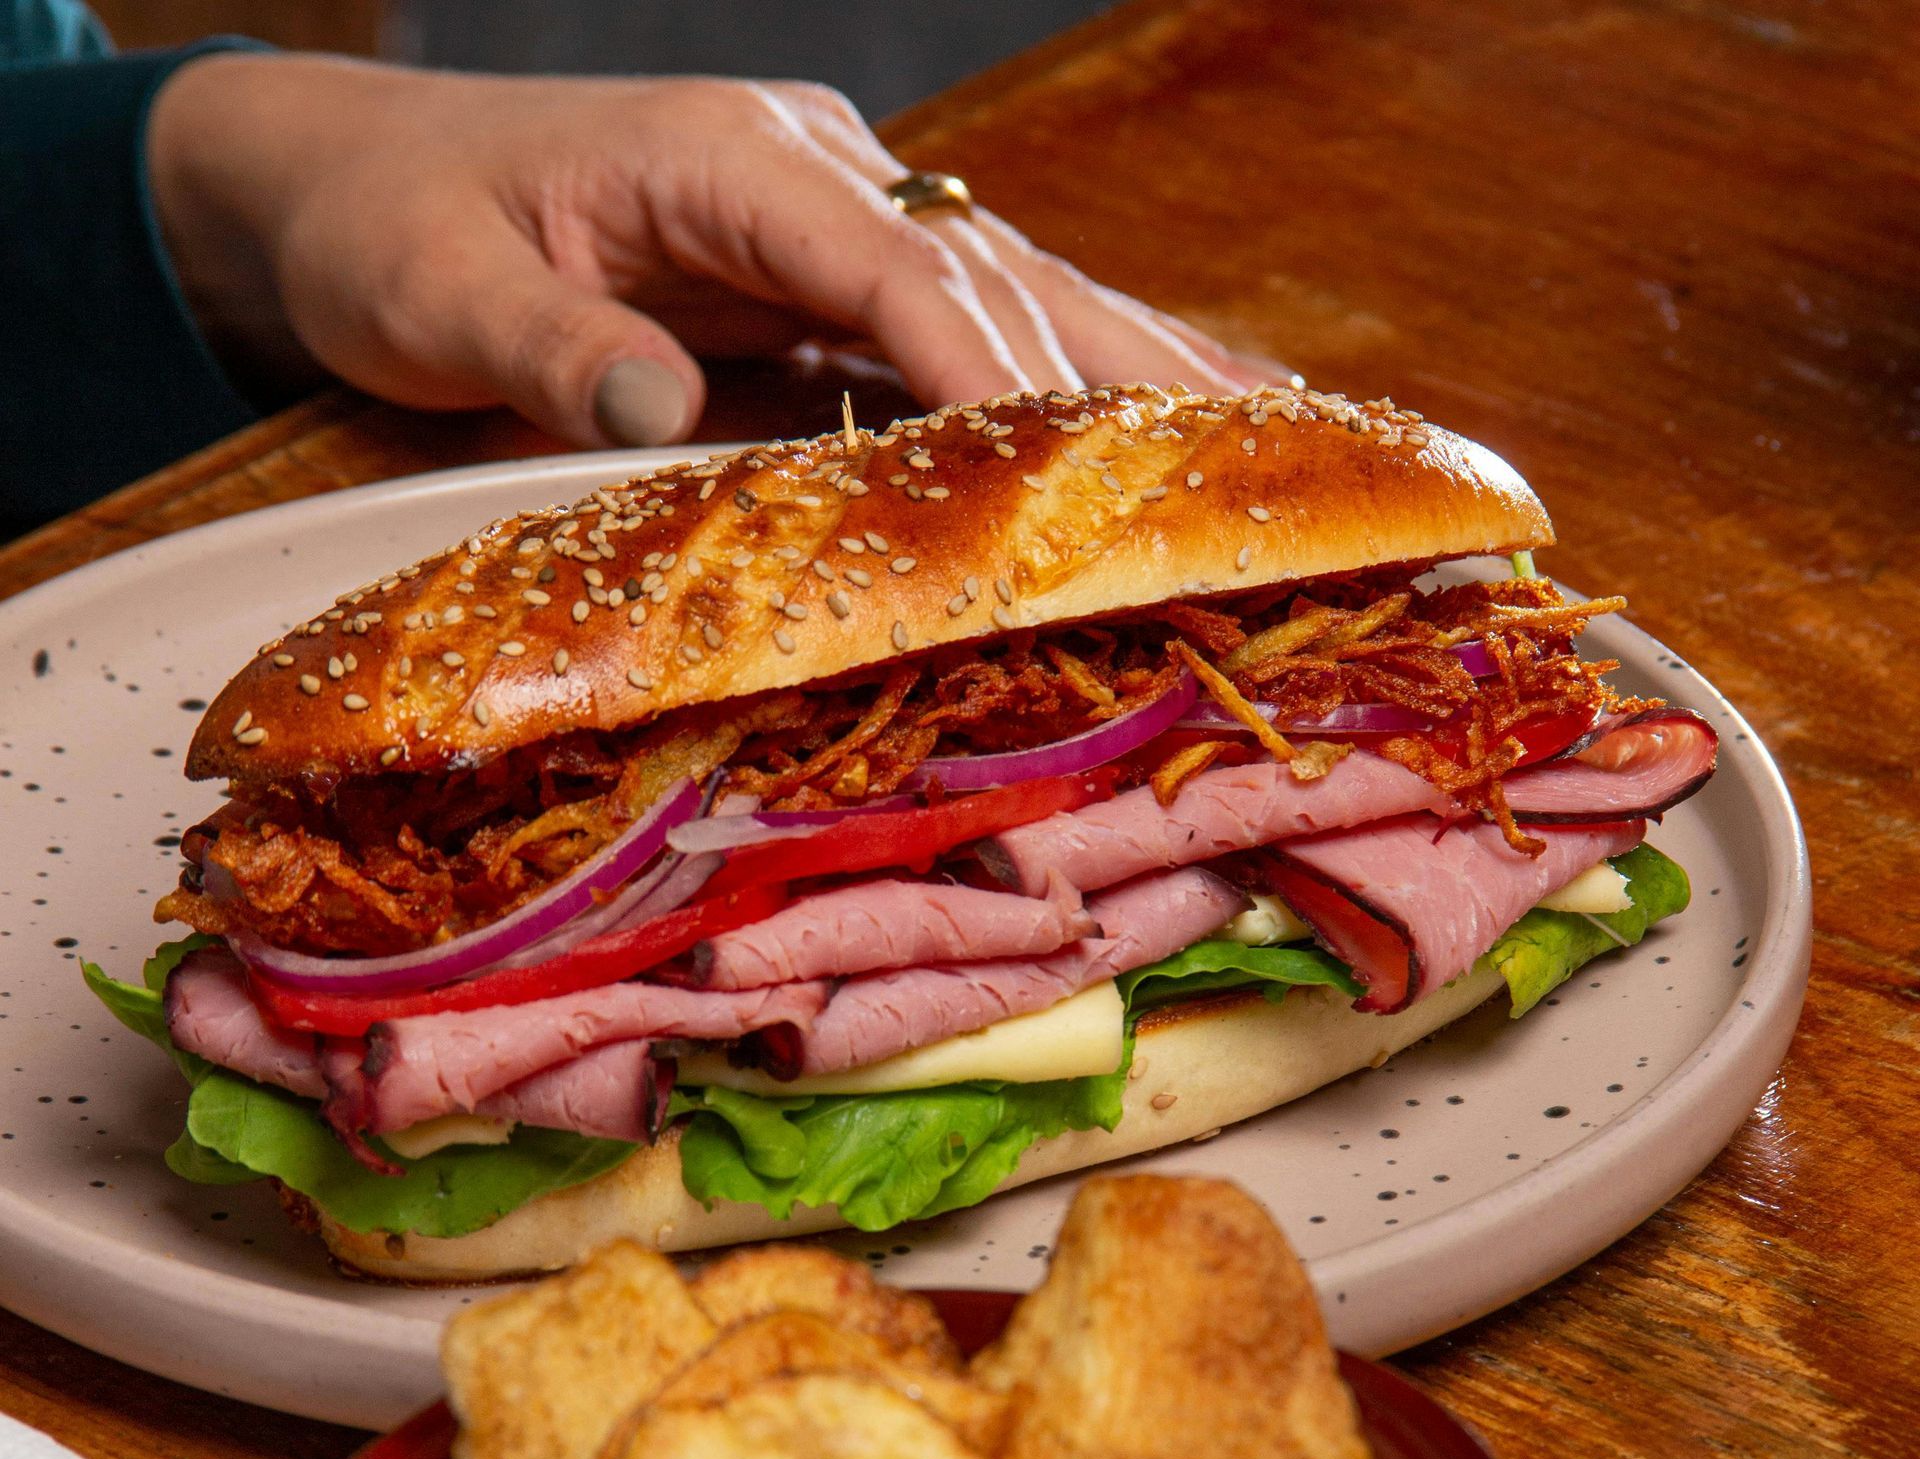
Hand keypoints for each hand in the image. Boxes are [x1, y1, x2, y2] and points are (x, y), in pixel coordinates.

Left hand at [146, 55, 1288, 447]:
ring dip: (1135, 374)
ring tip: (1267, 445)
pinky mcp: (835, 283)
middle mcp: (812, 174)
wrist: (364, 190)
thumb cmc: (399, 228)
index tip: (1057, 468)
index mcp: (730, 155)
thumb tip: (655, 404)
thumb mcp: (436, 292)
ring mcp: (835, 223)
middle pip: (998, 271)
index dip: (983, 363)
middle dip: (1113, 379)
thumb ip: (545, 349)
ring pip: (1019, 293)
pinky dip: (1076, 380)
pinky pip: (976, 331)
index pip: (894, 261)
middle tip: (1241, 474)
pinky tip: (1163, 422)